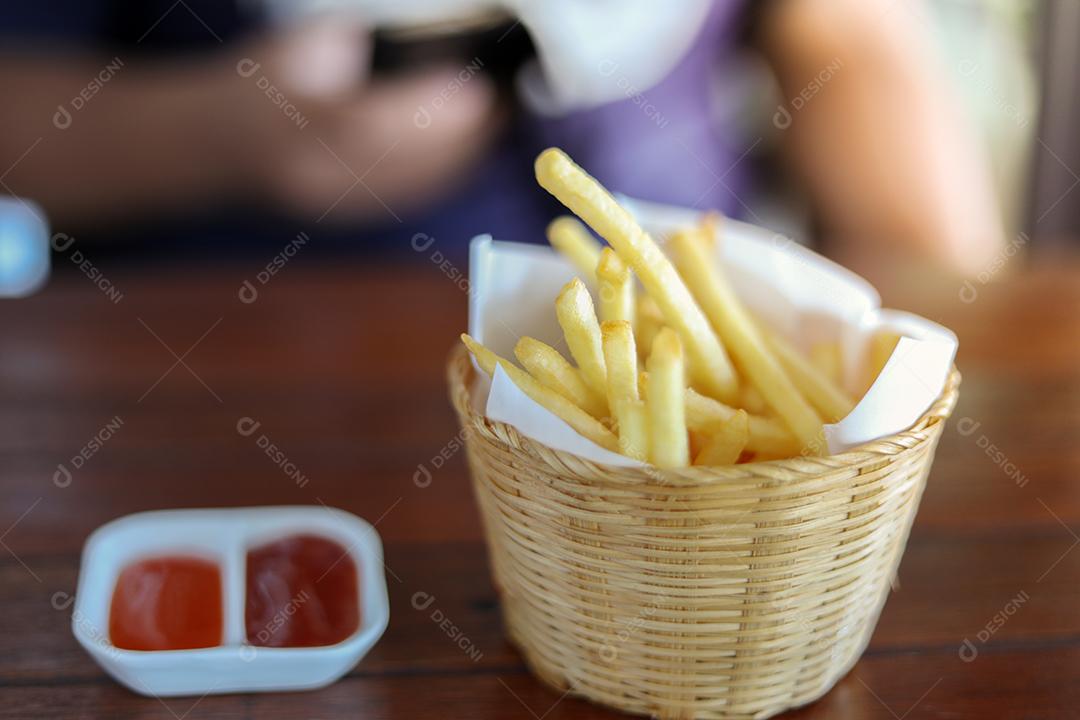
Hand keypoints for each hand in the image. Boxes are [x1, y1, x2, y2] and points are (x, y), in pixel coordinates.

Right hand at [229, 18, 501, 222]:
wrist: (219, 144)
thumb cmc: (264, 79)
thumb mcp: (300, 46)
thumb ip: (357, 47)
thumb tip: (429, 41)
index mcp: (290, 125)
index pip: (369, 124)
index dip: (428, 111)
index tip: (475, 88)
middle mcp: (311, 175)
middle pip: (400, 163)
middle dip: (459, 134)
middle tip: (501, 100)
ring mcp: (332, 206)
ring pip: (411, 186)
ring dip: (462, 155)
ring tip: (497, 119)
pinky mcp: (350, 221)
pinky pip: (409, 198)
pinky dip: (445, 172)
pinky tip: (471, 147)